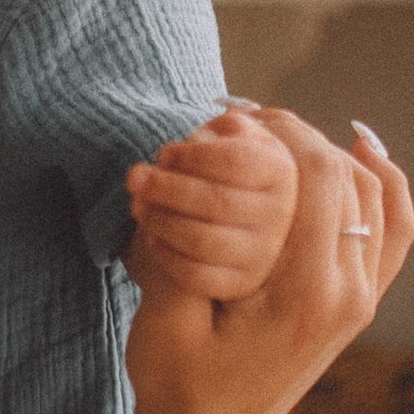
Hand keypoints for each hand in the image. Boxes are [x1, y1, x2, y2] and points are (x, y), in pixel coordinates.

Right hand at [123, 110, 413, 413]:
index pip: (320, 179)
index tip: (243, 112)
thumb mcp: (167, 311)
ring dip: (337, 154)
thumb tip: (173, 167)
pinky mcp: (357, 305)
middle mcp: (349, 294)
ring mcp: (361, 301)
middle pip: (351, 180)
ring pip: (378, 198)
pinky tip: (362, 152)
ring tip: (290, 131)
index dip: (285, 131)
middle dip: (303, 137)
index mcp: (306, 293)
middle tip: (254, 116)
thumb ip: (182, 239)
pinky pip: (392, 231)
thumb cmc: (177, 382)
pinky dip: (385, 187)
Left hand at [125, 106, 297, 303]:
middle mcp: (279, 214)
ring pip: (204, 240)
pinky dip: (166, 255)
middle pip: (217, 202)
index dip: (192, 157)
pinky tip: (151, 236)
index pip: (235, 162)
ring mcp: (263, 253)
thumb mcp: (234, 137)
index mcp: (278, 171)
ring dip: (160, 221)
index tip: (163, 154)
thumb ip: (221, 130)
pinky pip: (197, 275)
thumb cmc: (231, 167)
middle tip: (133, 178)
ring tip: (137, 205)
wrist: (246, 213)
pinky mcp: (240, 283)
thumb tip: (197, 142)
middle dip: (166, 188)